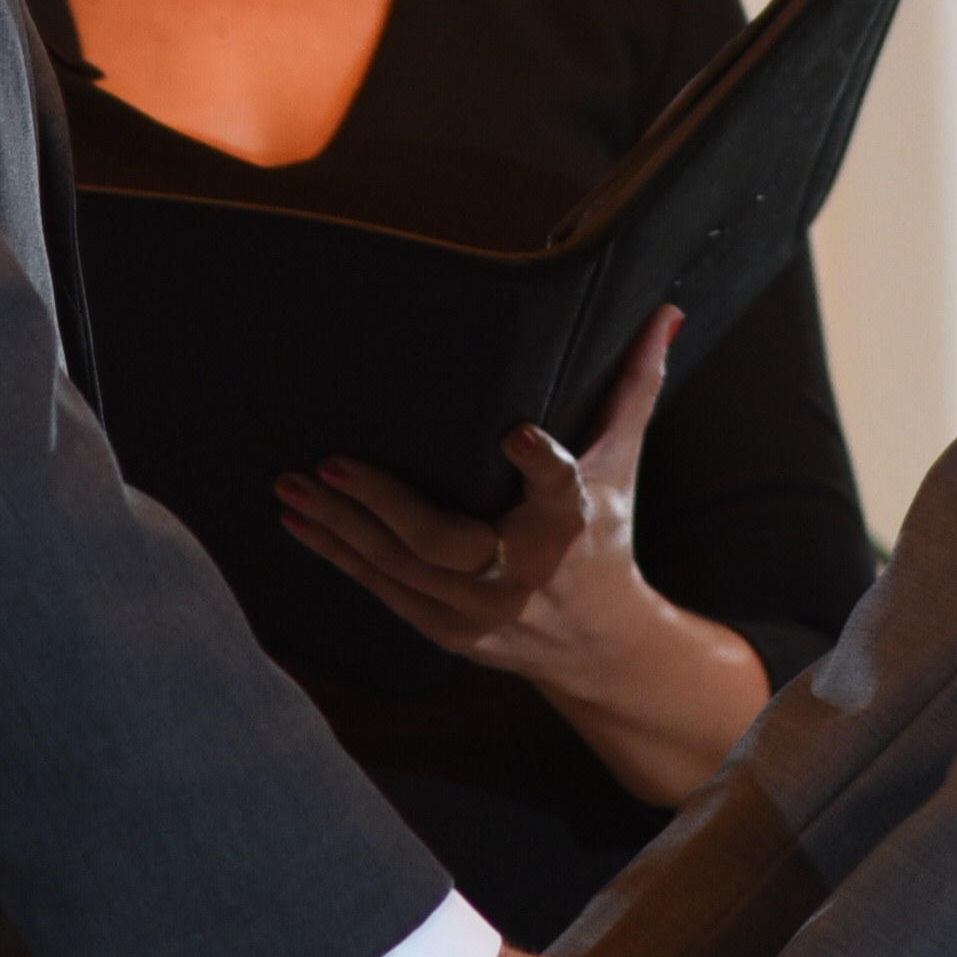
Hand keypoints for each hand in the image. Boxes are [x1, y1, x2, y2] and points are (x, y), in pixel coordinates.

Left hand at [279, 314, 769, 807]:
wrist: (601, 644)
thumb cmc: (605, 533)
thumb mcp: (622, 461)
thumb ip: (633, 385)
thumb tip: (665, 312)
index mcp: (573, 521)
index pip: (562, 489)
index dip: (541, 464)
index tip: (516, 434)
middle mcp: (526, 573)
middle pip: (447, 543)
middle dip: (384, 505)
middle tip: (332, 463)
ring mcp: (483, 612)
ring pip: (400, 570)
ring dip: (340, 529)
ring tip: (292, 488)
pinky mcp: (451, 635)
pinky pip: (385, 594)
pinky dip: (341, 558)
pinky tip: (301, 525)